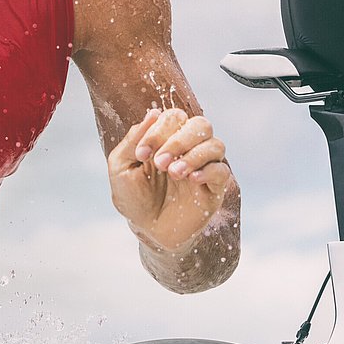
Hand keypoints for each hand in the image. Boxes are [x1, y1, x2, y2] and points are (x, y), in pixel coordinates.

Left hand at [110, 107, 233, 251]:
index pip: (174, 117)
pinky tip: (190, 180)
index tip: (141, 154)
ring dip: (193, 155)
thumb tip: (153, 113)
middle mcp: (189, 148)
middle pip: (200, 125)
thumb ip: (133, 140)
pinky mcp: (214, 188)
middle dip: (179, 140)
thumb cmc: (133, 197)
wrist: (146, 230)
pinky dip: (207, 171)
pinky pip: (222, 170)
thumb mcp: (121, 167)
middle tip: (160, 163)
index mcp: (167, 138)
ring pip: (215, 145)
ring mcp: (204, 167)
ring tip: (174, 173)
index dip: (159, 130)